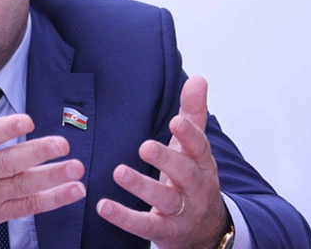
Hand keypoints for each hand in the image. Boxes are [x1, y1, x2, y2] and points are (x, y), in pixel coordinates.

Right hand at [0, 57, 85, 247]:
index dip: (5, 129)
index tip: (28, 121)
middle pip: (7, 163)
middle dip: (37, 154)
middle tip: (62, 145)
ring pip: (21, 187)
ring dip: (51, 178)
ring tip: (75, 169)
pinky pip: (25, 207)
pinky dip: (51, 200)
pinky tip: (73, 191)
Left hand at [96, 76, 228, 248]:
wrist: (206, 231)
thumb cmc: (193, 179)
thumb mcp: (194, 148)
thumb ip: (193, 114)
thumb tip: (199, 79)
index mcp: (202, 164)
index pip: (199, 148)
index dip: (189, 135)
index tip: (176, 122)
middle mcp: (196, 188)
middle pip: (185, 173)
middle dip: (166, 160)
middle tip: (145, 147)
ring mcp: (181, 212)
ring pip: (164, 200)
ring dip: (141, 186)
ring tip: (119, 172)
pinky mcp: (164, 232)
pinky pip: (144, 225)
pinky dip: (124, 217)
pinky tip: (103, 206)